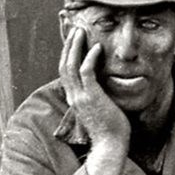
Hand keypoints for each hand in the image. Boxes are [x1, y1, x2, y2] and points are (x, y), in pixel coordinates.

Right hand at [59, 23, 129, 151]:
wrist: (111, 145)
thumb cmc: (110, 128)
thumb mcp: (99, 107)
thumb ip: (97, 94)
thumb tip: (104, 84)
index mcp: (74, 98)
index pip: (65, 71)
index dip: (67, 54)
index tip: (73, 40)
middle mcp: (73, 96)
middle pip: (64, 65)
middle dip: (68, 45)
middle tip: (75, 29)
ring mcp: (80, 96)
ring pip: (71, 65)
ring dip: (75, 46)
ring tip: (81, 32)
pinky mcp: (91, 97)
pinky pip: (86, 72)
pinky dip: (90, 58)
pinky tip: (97, 48)